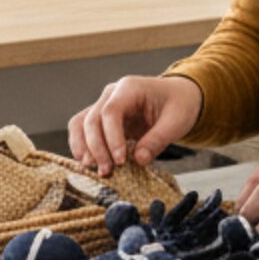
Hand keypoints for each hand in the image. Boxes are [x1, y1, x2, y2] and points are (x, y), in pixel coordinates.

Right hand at [68, 75, 202, 175]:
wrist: (178, 96)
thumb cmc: (178, 104)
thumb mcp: (177, 121)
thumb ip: (157, 140)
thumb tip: (139, 160)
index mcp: (130, 88)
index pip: (111, 111)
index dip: (112, 138)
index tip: (120, 160)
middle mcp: (111, 94)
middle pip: (92, 119)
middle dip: (97, 148)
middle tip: (107, 171)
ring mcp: (103, 105)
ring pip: (80, 123)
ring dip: (83, 147)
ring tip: (93, 169)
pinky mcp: (102, 119)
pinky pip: (82, 129)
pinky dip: (81, 146)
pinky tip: (88, 163)